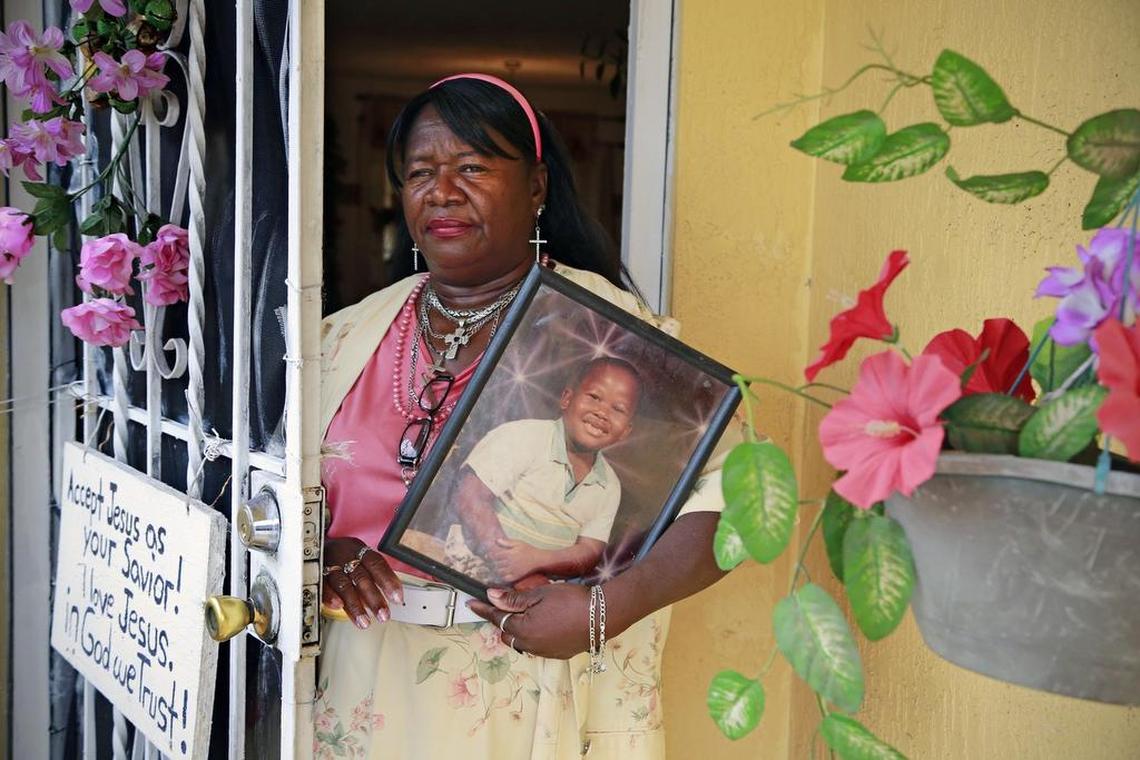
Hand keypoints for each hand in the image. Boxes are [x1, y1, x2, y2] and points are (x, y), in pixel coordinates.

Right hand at [322, 536, 402, 629]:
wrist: (310, 547)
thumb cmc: (340, 557)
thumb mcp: (357, 559)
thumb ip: (371, 576)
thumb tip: (391, 597)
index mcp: (358, 550)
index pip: (377, 564)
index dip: (388, 581)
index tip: (398, 598)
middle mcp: (344, 556)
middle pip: (361, 577)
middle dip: (374, 598)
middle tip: (384, 615)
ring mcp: (328, 565)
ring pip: (343, 585)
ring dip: (355, 605)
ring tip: (365, 622)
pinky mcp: (314, 574)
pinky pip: (322, 586)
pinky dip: (330, 596)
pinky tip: (338, 607)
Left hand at [467, 584, 590, 659]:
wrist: (603, 616)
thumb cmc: (571, 600)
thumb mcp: (540, 594)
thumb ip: (514, 599)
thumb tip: (491, 597)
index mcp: (523, 629)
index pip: (497, 618)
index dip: (483, 610)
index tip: (471, 603)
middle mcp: (531, 645)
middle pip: (507, 634)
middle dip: (501, 621)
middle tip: (499, 607)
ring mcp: (545, 652)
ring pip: (522, 642)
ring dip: (517, 631)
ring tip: (520, 617)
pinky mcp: (559, 654)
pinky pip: (537, 647)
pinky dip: (532, 637)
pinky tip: (541, 627)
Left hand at [488, 538, 542, 581]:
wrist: (538, 559)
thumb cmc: (528, 550)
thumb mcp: (518, 543)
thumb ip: (507, 542)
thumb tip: (496, 540)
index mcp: (510, 553)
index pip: (495, 555)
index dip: (489, 555)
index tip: (486, 555)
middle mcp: (510, 562)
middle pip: (496, 564)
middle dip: (490, 563)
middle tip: (486, 563)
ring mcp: (513, 570)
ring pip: (499, 571)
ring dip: (494, 570)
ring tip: (492, 568)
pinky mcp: (516, 576)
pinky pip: (505, 578)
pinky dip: (500, 577)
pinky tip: (499, 574)